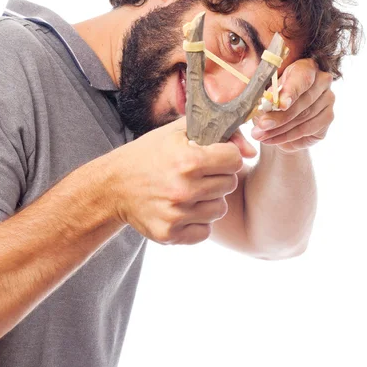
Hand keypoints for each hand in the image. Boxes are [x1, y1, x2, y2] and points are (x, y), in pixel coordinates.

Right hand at [110, 117, 255, 244]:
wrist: (114, 186)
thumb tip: (252, 151)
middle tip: (197, 173)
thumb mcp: (179, 132)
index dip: (226, 156)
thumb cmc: (150, 154)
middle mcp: (183, 189)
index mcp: (188, 160)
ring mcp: (176, 215)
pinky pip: (205, 231)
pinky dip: (197, 221)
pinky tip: (182, 209)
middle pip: (229, 184)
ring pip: (220, 209)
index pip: (235, 159)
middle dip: (217, 176)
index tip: (212, 156)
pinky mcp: (170, 234)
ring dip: (209, 200)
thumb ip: (219, 132)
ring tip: (188, 191)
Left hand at [250, 58, 334, 152]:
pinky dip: (287, 137)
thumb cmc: (271, 99)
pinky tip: (272, 140)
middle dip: (279, 116)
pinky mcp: (328, 118)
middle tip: (262, 125)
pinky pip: (308, 130)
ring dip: (280, 129)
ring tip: (260, 135)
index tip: (280, 105)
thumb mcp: (265, 95)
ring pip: (304, 118)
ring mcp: (328, 99)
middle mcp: (322, 81)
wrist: (280, 118)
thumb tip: (266, 105)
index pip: (302, 77)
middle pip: (303, 101)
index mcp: (306, 67)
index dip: (291, 91)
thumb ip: (266, 97)